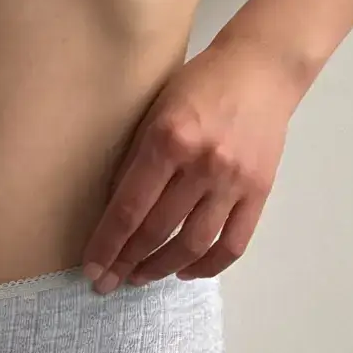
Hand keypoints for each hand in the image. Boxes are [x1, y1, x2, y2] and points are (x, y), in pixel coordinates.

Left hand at [79, 35, 305, 292]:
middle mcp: (202, 164)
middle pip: (157, 230)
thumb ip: (137, 158)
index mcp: (169, 139)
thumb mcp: (154, 110)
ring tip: (140, 276)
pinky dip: (207, 266)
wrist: (260, 70)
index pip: (130, 207)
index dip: (108, 244)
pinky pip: (232, 243)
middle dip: (127, 262)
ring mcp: (234, 181)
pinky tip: (185, 270)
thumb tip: (113, 210)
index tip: (92, 267)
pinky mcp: (259, 192)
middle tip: (108, 281)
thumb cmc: (199, 83)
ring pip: (193, 244)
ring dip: (162, 268)